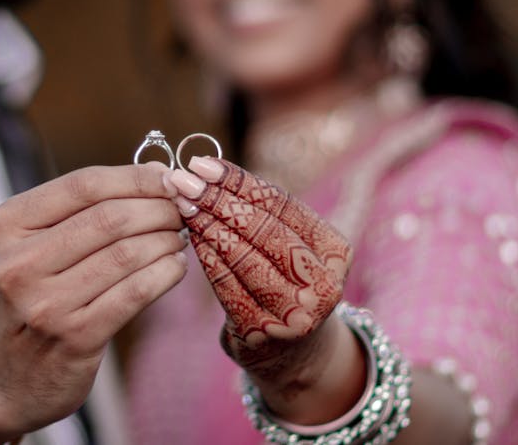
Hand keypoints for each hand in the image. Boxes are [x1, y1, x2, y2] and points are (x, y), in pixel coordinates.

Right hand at [0, 163, 187, 443]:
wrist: (0, 379)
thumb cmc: (27, 301)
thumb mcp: (28, 246)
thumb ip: (76, 211)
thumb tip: (154, 177)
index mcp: (4, 226)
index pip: (83, 185)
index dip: (136, 177)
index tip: (167, 177)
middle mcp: (19, 264)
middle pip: (110, 217)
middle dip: (158, 208)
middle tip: (180, 211)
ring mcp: (46, 303)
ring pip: (128, 253)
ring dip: (166, 240)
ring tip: (178, 237)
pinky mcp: (76, 337)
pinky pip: (136, 292)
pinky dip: (165, 274)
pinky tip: (174, 267)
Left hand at [168, 157, 352, 382]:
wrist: (294, 354)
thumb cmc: (286, 283)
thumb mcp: (293, 247)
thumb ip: (264, 213)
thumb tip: (208, 170)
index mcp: (336, 252)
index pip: (282, 205)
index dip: (239, 182)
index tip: (202, 164)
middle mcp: (322, 284)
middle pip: (263, 229)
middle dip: (218, 200)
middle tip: (182, 180)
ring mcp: (294, 313)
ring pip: (243, 256)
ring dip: (206, 225)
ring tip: (181, 203)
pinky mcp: (262, 332)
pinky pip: (226, 285)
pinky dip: (205, 257)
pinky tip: (189, 237)